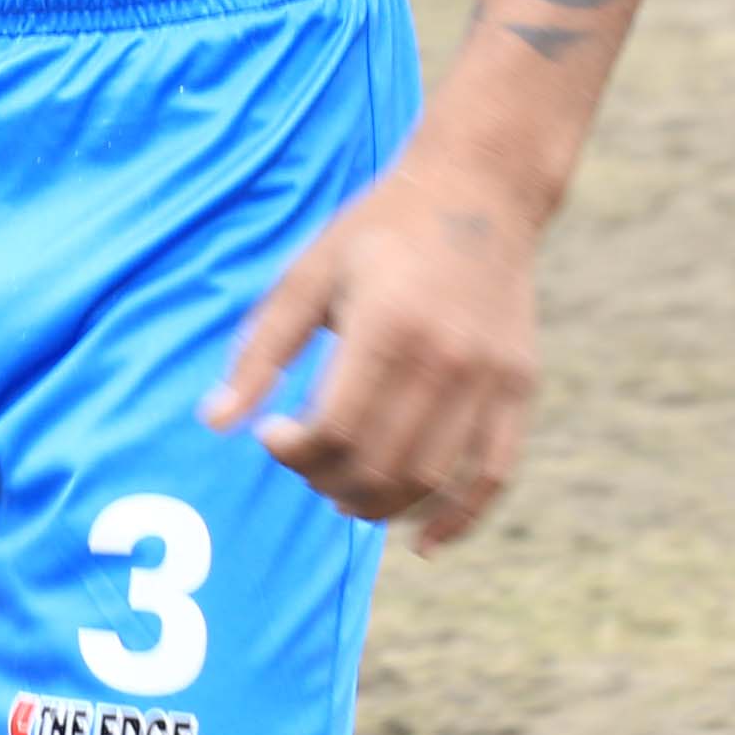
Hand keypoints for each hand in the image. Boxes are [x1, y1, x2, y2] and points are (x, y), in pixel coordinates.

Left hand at [205, 155, 540, 551]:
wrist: (479, 189)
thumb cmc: (379, 231)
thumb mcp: (310, 275)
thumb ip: (262, 350)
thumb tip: (215, 423)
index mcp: (387, 324)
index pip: (336, 429)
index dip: (294, 451)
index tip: (274, 435)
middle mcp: (444, 356)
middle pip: (380, 464)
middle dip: (329, 482)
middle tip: (307, 465)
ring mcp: (489, 375)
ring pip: (430, 479)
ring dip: (380, 505)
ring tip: (346, 496)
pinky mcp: (520, 385)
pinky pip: (494, 474)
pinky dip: (460, 518)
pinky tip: (425, 545)